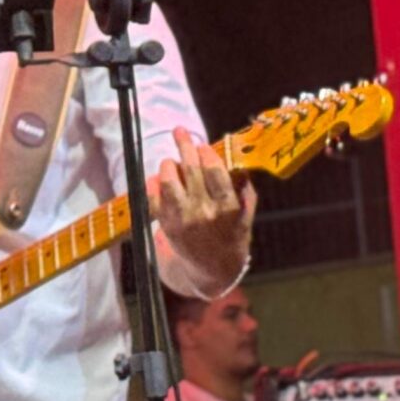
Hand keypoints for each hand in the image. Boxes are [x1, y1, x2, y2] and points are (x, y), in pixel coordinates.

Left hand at [151, 129, 255, 294]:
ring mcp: (183, 219)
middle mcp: (204, 213)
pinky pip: (153, 197)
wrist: (213, 269)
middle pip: (191, 171)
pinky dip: (153, 183)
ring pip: (169, 181)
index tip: (203, 145)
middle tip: (180, 131)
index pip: (215, 173)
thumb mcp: (246, 216)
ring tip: (172, 161)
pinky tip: (158, 178)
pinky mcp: (166, 224)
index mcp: (228, 209)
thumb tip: (239, 162)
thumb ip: (245, 191)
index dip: (207, 154)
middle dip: (185, 146)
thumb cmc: (232, 237)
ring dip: (169, 165)